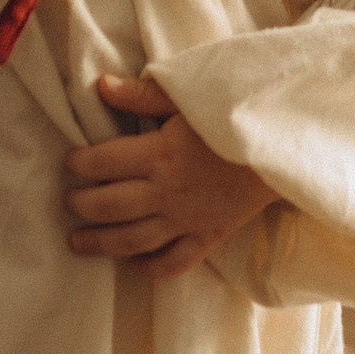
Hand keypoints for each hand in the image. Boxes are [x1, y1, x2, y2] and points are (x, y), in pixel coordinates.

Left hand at [61, 72, 271, 279]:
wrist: (285, 148)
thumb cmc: (238, 116)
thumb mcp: (190, 97)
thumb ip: (143, 95)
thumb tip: (101, 86)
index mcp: (159, 154)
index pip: (102, 163)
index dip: (78, 163)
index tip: (70, 161)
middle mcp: (166, 192)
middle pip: (109, 207)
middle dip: (81, 205)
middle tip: (68, 201)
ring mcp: (187, 220)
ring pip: (132, 241)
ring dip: (100, 243)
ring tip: (77, 241)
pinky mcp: (208, 237)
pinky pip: (173, 263)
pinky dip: (149, 268)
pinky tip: (131, 264)